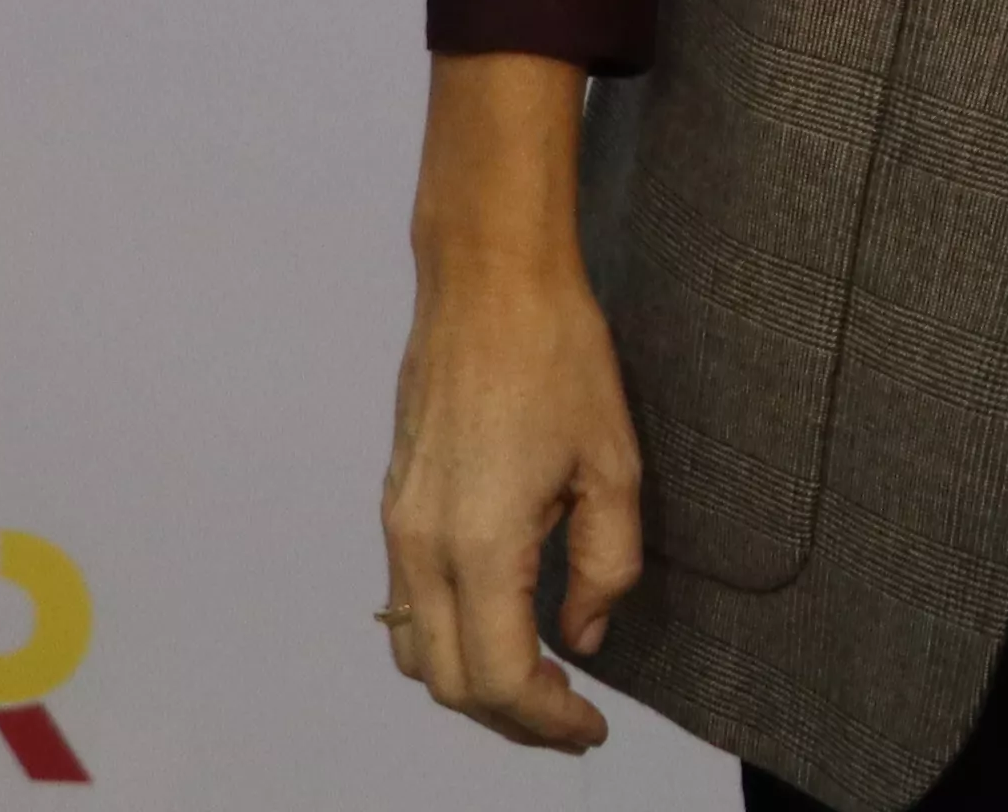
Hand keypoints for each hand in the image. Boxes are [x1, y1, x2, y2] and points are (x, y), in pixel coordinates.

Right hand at [378, 57, 638, 751]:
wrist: (488, 280)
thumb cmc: (558, 357)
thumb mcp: (613, 466)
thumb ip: (605, 567)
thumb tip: (583, 634)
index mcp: (478, 545)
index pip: (498, 679)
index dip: (546, 721)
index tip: (591, 726)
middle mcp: (421, 547)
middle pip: (448, 682)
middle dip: (510, 716)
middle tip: (571, 716)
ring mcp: (397, 525)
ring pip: (416, 651)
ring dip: (473, 682)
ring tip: (539, 680)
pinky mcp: (394, 503)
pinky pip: (406, 605)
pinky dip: (447, 638)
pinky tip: (499, 624)